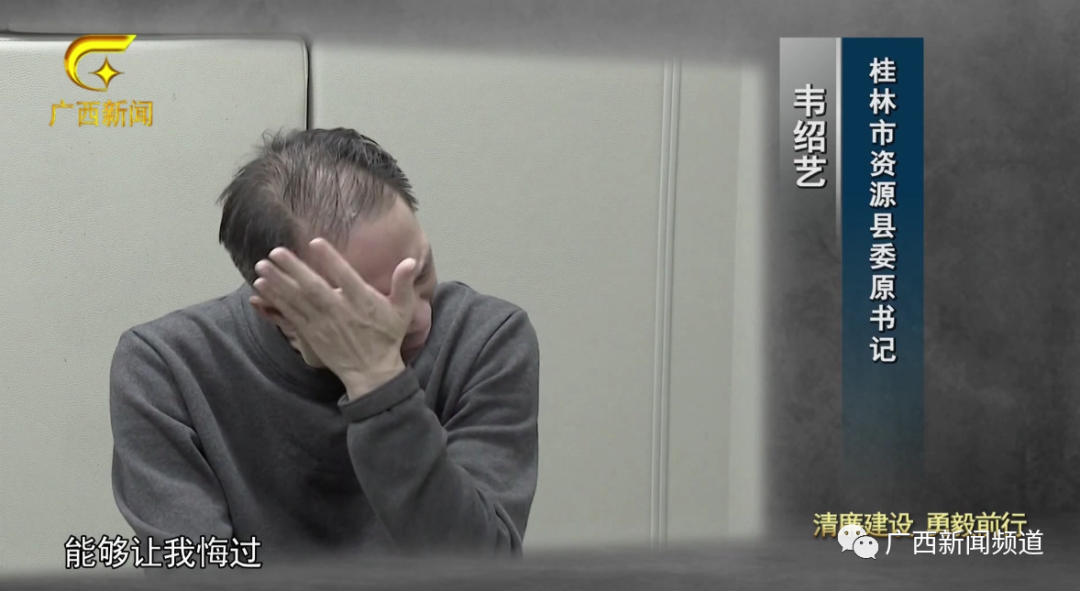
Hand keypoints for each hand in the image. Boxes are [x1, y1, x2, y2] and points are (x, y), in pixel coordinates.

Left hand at [251, 238, 418, 398]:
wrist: (371, 371)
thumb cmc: (386, 337)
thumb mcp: (403, 311)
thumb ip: (404, 284)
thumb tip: (411, 260)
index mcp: (363, 302)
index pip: (345, 277)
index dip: (330, 260)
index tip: (315, 242)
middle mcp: (340, 311)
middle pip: (314, 288)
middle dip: (294, 269)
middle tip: (275, 251)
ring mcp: (323, 324)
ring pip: (298, 300)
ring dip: (278, 282)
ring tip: (261, 266)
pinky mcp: (310, 334)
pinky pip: (290, 315)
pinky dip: (275, 301)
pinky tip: (261, 288)